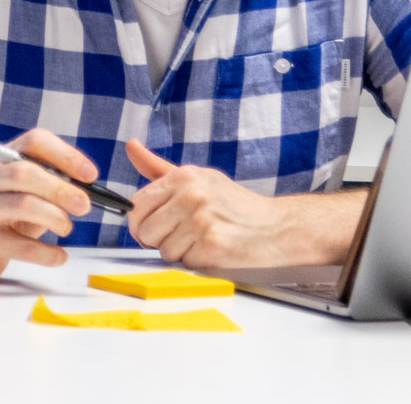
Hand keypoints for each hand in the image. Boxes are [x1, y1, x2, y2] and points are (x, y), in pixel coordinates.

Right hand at [0, 129, 97, 280]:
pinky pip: (21, 246)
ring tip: (67, 228)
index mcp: (6, 160)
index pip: (34, 141)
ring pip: (23, 205)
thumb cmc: (8, 212)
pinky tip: (58, 255)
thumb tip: (90, 193)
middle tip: (84, 205)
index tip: (90, 175)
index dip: (66, 155)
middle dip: (61, 189)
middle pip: (25, 173)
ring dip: (55, 217)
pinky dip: (47, 253)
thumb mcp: (27, 190)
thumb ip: (53, 185)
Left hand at [124, 139, 290, 267]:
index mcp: (184, 177)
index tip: (151, 226)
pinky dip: (196, 261)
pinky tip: (213, 249)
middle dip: (159, 239)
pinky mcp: (212, 246)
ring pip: (163, 250)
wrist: (278, 227)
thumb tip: (131, 147)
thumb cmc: (236, 205)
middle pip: (146, 231)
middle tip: (183, 234)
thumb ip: (159, 167)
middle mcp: (191, 195)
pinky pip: (184, 263)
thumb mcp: (199, 178)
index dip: (140, 222)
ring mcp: (201, 221)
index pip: (137, 205)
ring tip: (202, 239)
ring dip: (180, 252)